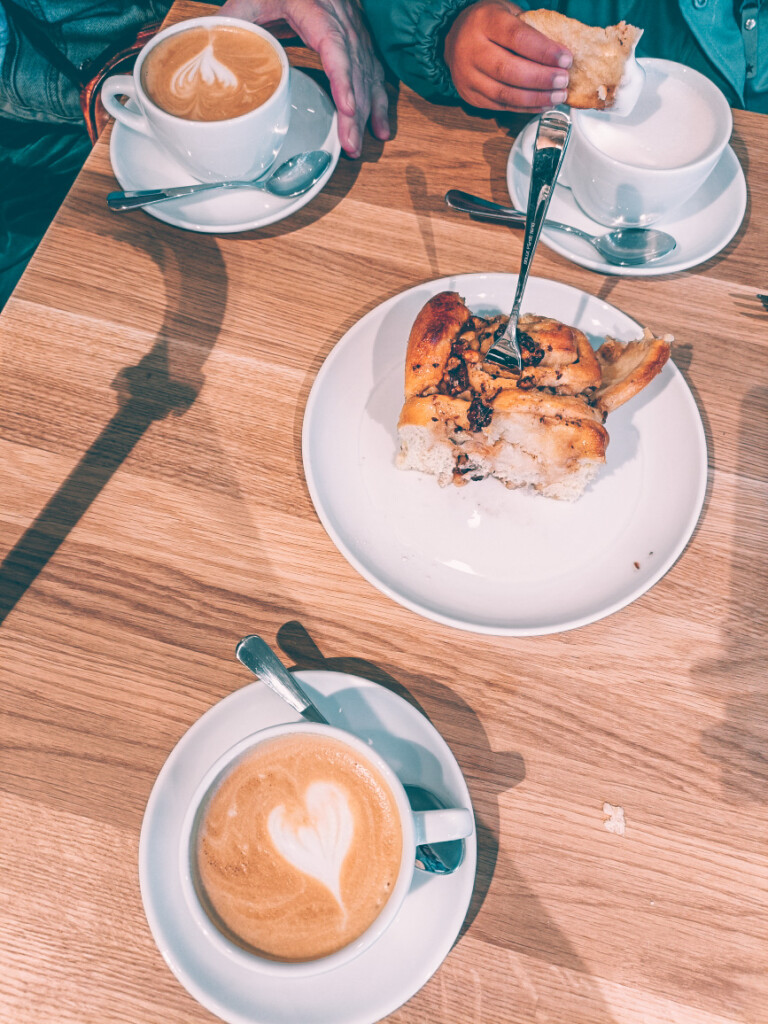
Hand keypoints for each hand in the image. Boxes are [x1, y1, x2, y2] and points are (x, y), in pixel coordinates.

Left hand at [220, 0, 388, 156]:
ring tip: (359, 145)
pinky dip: (378, 102)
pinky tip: (379, 128)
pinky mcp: (358, 40)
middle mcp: (342, 19)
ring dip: (367, 112)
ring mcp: (354, 30)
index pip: (335, 46)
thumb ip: (233, 20)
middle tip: (350, 145)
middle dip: (356, 111)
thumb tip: (211, 49)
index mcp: (316, 7)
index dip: (344, 80)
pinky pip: (373, 72)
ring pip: (368, 74)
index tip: (348, 108)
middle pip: (356, 69)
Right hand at [444, 0, 572, 111]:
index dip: (544, 51)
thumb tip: (561, 54)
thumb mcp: (509, 12)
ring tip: (557, 97)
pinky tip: (542, 104)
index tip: (566, 60)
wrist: (456, 38)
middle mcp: (470, 49)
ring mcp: (467, 76)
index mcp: (484, 21)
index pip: (517, 38)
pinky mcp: (470, 95)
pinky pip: (500, 106)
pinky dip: (525, 108)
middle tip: (563, 81)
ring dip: (535, 98)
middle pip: (508, 70)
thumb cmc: (490, 23)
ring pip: (504, 93)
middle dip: (541, 78)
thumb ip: (531, 29)